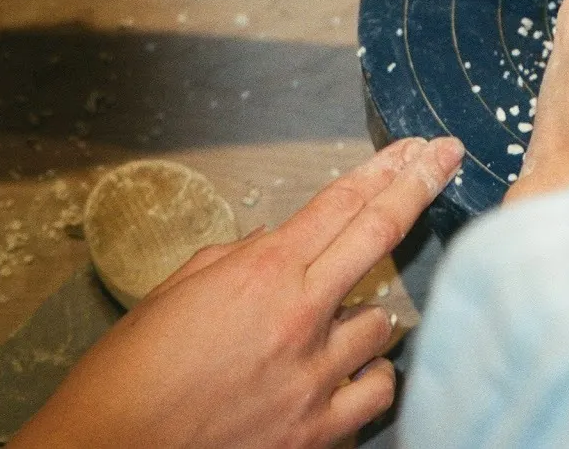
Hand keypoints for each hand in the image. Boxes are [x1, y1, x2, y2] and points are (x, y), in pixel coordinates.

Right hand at [11, 137, 462, 448]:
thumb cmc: (124, 381)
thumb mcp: (172, 297)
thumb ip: (235, 262)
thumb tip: (276, 241)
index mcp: (259, 274)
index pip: (341, 203)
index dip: (387, 168)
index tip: (419, 149)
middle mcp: (298, 318)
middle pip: (381, 233)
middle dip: (420, 185)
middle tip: (445, 159)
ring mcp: (315, 377)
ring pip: (383, 323)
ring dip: (365, 317)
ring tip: (328, 329)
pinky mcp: (319, 431)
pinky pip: (378, 389)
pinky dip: (368, 378)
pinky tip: (348, 375)